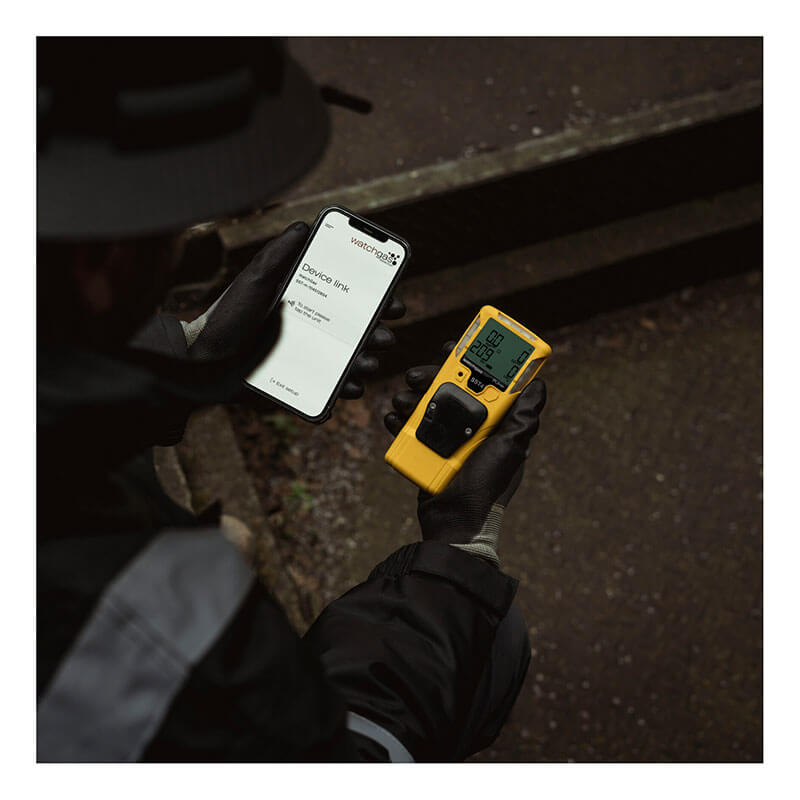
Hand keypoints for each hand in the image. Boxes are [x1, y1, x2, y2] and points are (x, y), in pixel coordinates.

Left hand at [184, 221, 405, 403]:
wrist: (203, 361)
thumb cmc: (226, 317)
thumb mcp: (254, 280)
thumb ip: (279, 255)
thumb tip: (303, 226)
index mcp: (306, 300)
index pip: (349, 295)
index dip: (375, 295)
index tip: (393, 295)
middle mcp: (312, 327)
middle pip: (356, 329)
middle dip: (378, 331)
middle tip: (385, 334)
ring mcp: (308, 355)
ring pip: (349, 358)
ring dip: (367, 360)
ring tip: (369, 362)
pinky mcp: (301, 381)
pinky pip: (330, 385)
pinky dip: (346, 387)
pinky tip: (353, 386)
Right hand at [384, 343, 546, 565]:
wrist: (456, 521)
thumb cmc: (488, 487)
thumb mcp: (512, 448)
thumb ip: (524, 417)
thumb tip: (539, 385)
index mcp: (493, 421)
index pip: (484, 380)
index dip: (470, 360)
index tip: (455, 347)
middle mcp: (470, 425)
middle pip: (449, 387)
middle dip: (431, 376)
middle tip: (418, 375)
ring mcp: (447, 437)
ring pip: (426, 404)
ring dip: (411, 397)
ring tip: (403, 401)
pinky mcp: (426, 450)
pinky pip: (410, 429)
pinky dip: (399, 422)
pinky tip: (394, 418)